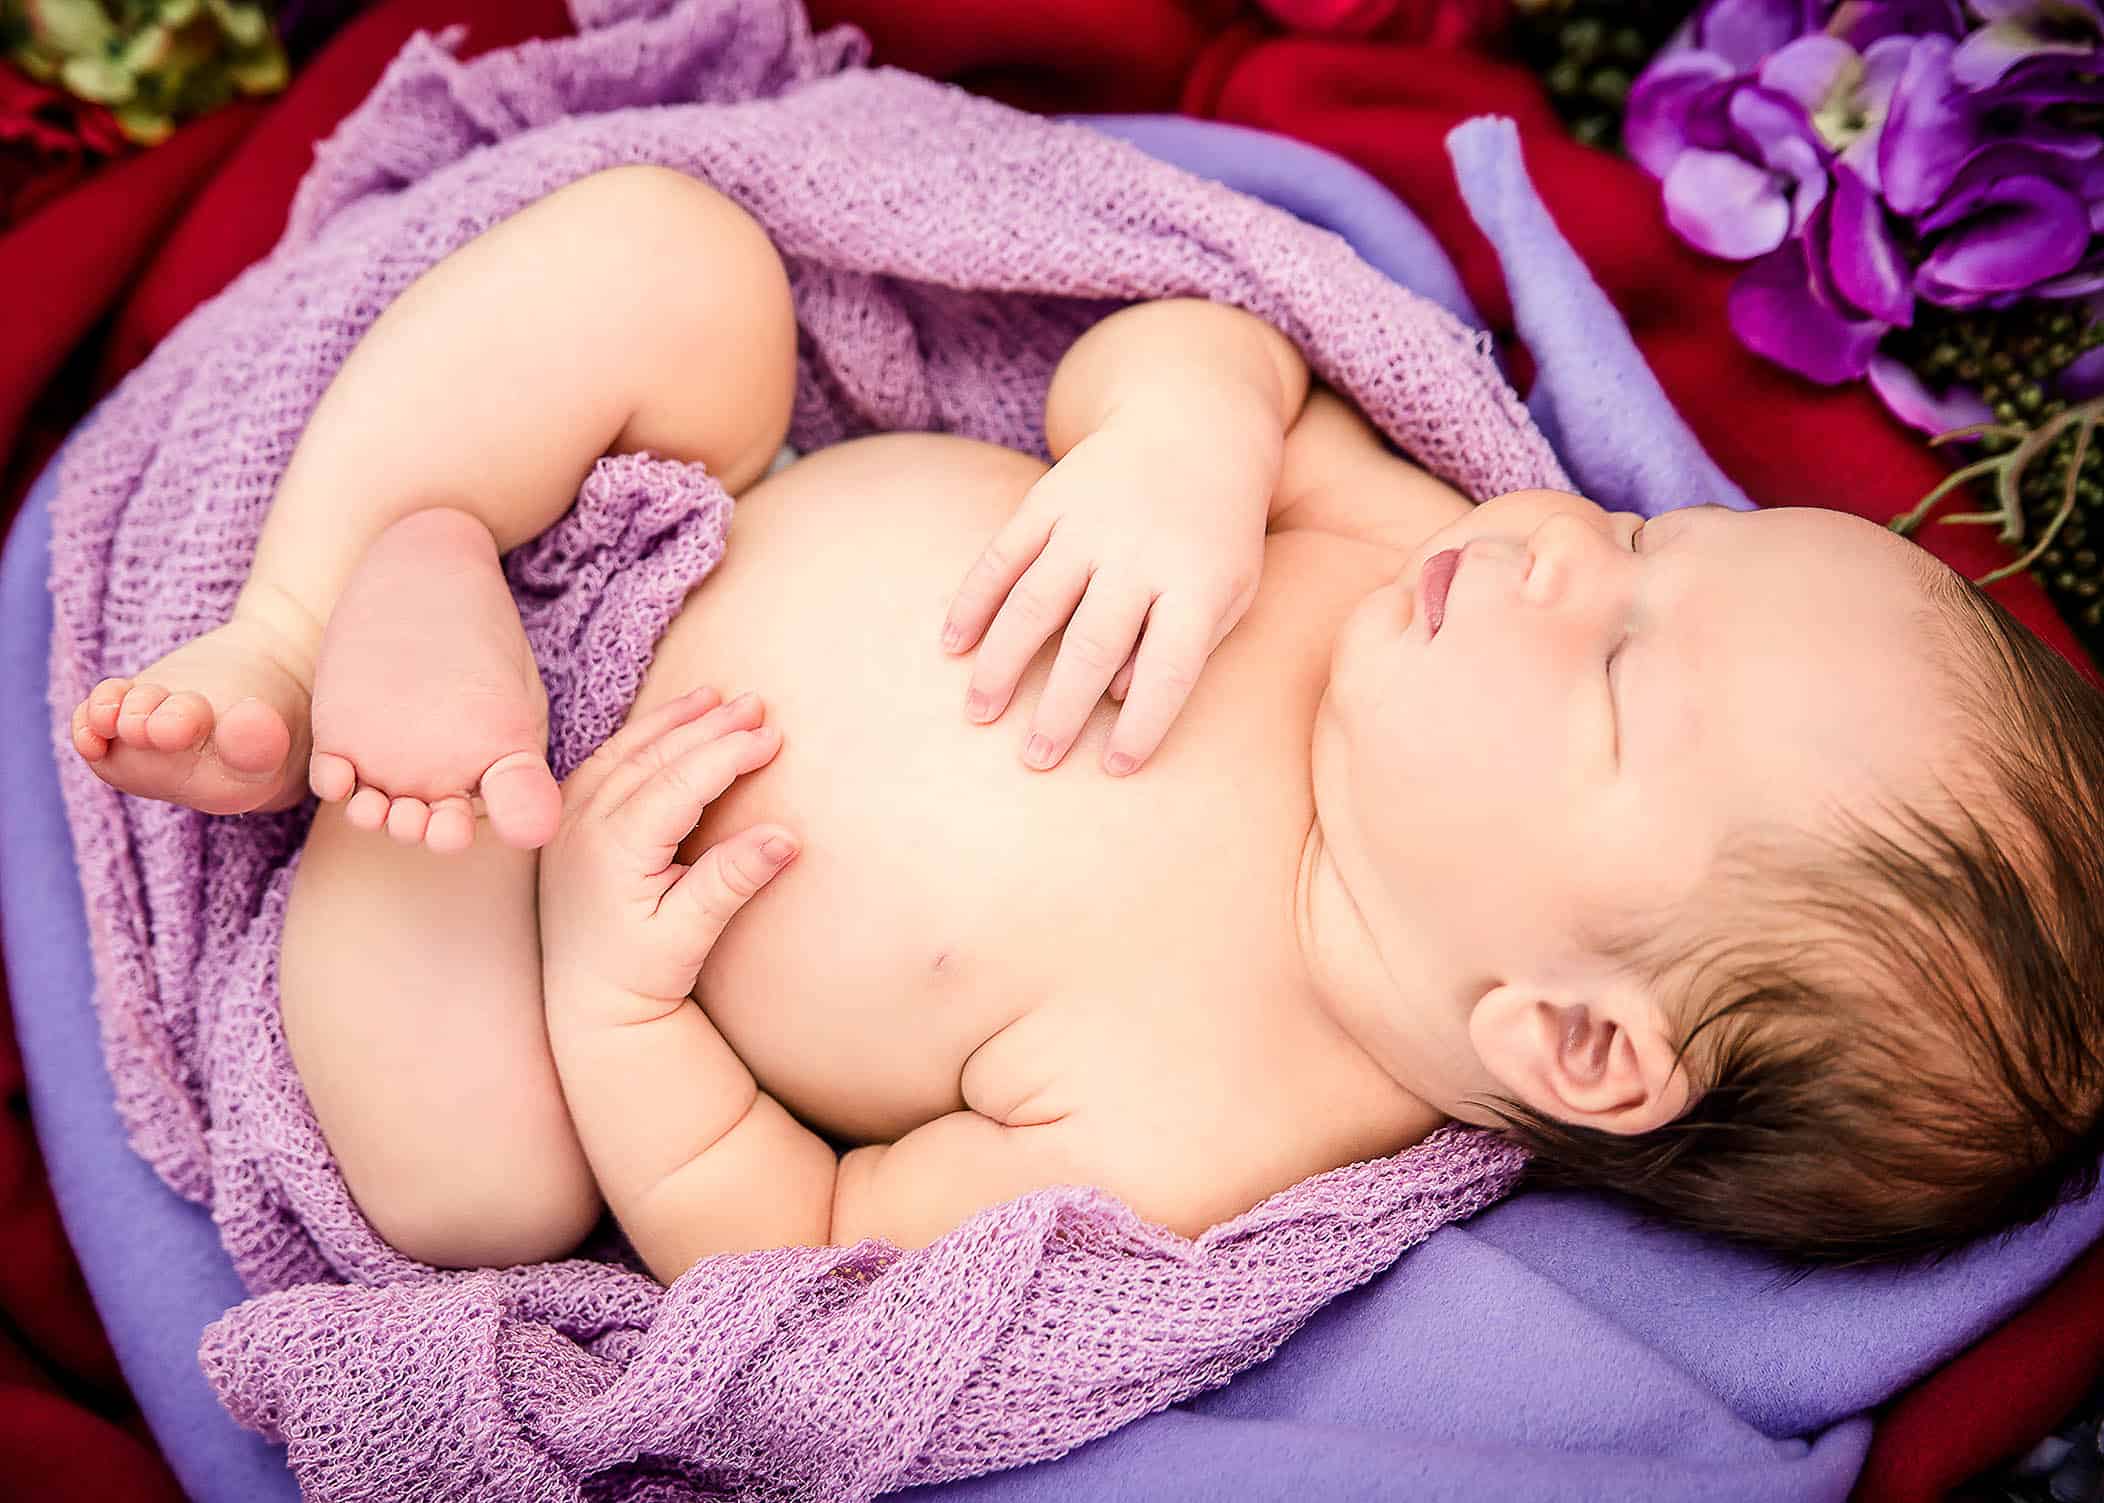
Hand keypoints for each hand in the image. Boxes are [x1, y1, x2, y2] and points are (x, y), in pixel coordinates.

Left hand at [538, 686, 797, 1011]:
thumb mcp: (691, 935)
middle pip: (654, 757)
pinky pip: (605, 763)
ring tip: (715, 697)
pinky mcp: (567, 824)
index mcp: (614, 850)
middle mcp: (583, 826)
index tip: (772, 736)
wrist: (587, 1005)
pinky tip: (669, 724)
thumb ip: (732, 880)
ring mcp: (569, 821)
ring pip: (625, 752)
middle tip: (758, 704)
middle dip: (709, 726)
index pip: (680, 782)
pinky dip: (640, 737)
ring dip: (673, 721)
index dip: (728, 754)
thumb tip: (788, 836)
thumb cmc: (643, 976)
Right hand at [938, 404, 1270, 774]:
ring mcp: (1091, 521)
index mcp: (1199, 582)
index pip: (1170, 669)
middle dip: (1060, 709)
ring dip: (1002, 663)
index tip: (1115, 768)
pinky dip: (974, 601)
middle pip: (1093, 644)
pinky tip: (953, 643)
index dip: (1143, 724)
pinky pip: (1002, 555)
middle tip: (1035, 759)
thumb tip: (1116, 697)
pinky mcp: (1051, 497)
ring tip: (980, 713)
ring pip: (1035, 602)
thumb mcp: (1230, 588)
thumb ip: (1187, 644)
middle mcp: (1142, 552)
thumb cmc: (1216, 531)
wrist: (1195, 423)